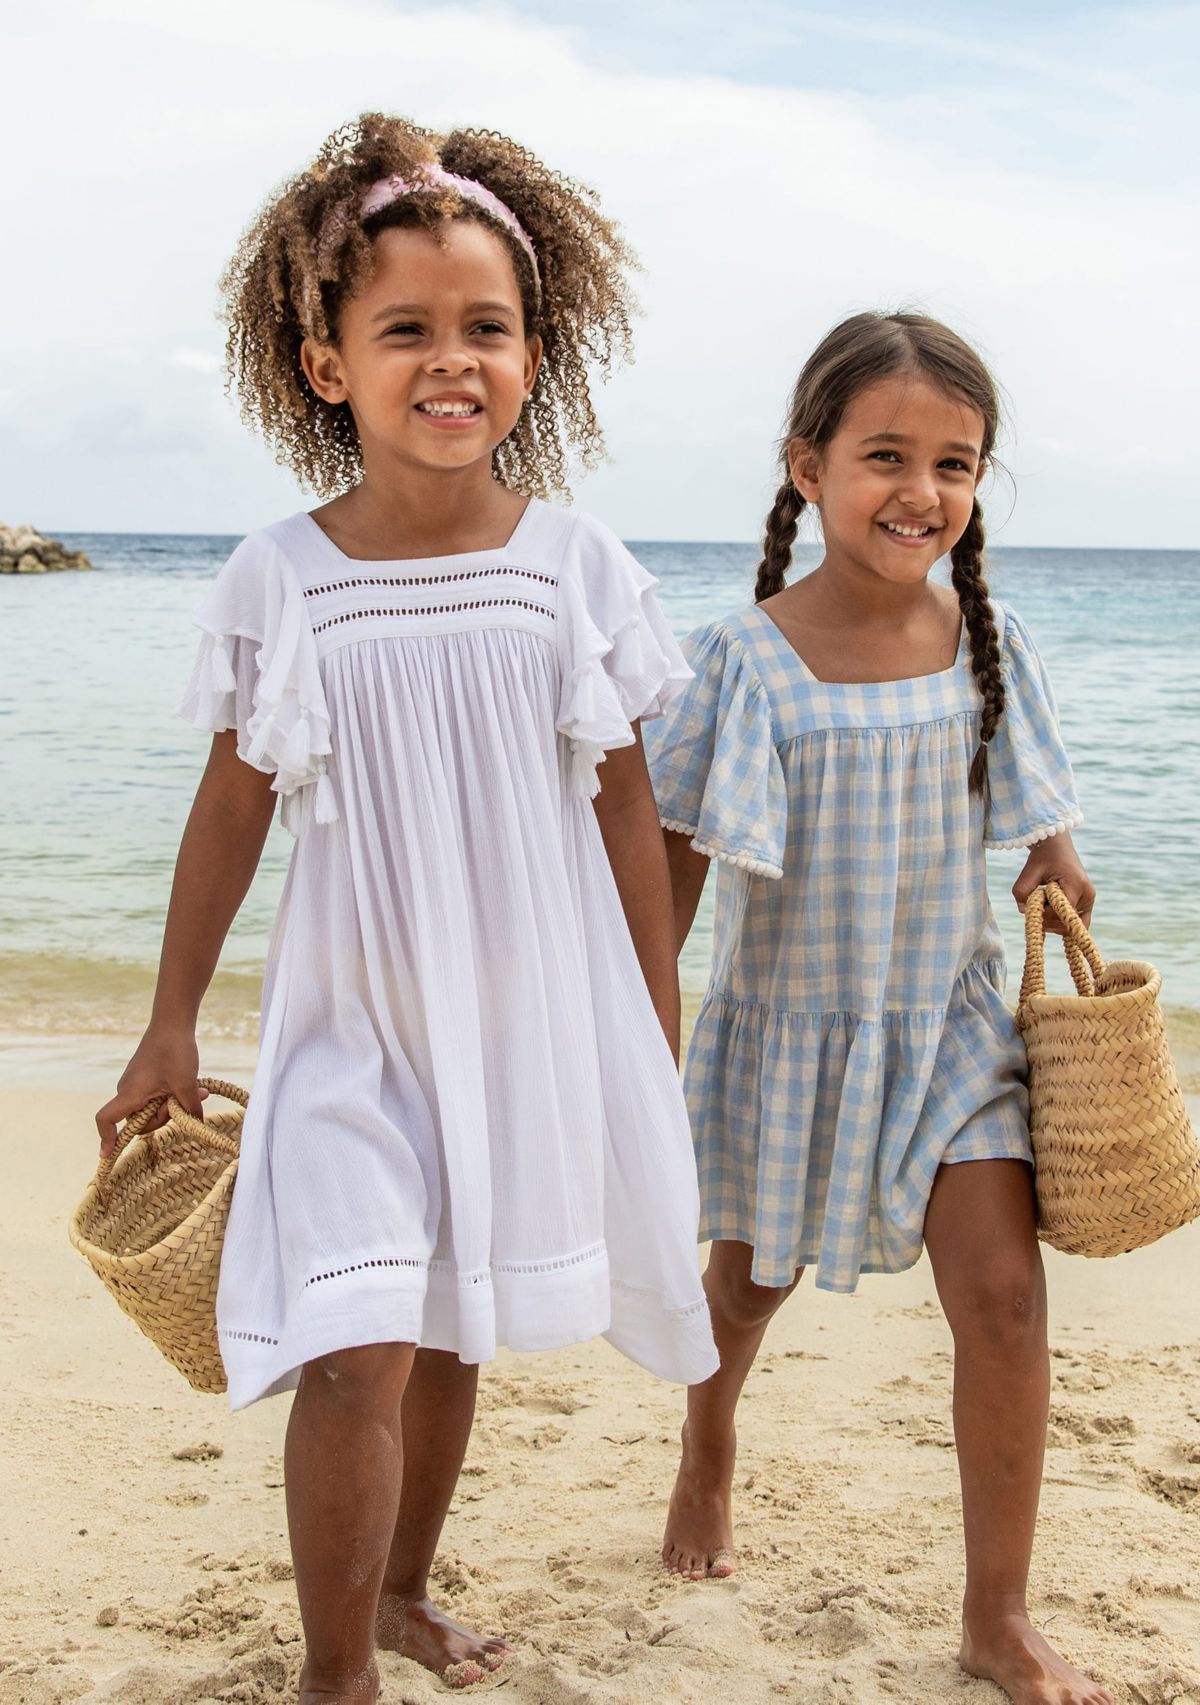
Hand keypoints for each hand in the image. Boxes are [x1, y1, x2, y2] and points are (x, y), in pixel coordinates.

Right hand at [95, 1027, 205, 1157]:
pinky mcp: (144, 1076)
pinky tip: (193, 1086)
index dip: (106, 1138)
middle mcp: (128, 1090)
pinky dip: (171, 1095)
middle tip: (185, 1101)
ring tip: (196, 1090)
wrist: (172, 1022)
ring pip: (152, 1108)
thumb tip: (196, 1124)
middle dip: (164, 1117)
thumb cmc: (175, 1051)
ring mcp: (135, 1083)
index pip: (107, 1119)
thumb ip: (190, 1109)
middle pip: (140, 1120)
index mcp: (130, 1094)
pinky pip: (155, 1095)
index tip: (107, 1155)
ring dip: (172, 1105)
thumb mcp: (186, 1085)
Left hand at [1012, 832, 1095, 934]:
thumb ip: (1021, 891)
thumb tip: (1024, 912)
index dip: (1044, 914)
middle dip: (1047, 920)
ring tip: (1042, 903)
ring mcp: (1089, 901)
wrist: (1056, 847)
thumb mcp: (1029, 871)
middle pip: (1067, 924)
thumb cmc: (1043, 857)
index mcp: (1077, 885)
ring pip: (1070, 927)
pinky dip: (1060, 923)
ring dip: (1052, 922)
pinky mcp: (1086, 905)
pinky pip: (1075, 924)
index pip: (1061, 912)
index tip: (1031, 905)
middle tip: (1035, 905)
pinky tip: (1047, 916)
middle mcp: (1087, 895)